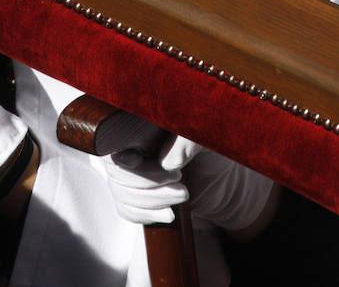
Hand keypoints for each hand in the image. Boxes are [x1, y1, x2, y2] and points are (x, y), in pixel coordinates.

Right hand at [105, 136, 273, 231]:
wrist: (224, 179)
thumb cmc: (215, 151)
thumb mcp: (207, 140)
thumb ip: (189, 143)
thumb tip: (168, 162)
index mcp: (143, 123)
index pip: (114, 136)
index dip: (121, 153)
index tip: (136, 160)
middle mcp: (130, 143)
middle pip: (117, 169)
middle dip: (148, 183)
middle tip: (180, 182)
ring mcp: (130, 169)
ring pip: (121, 191)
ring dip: (151, 202)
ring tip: (184, 196)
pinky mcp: (136, 193)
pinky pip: (125, 207)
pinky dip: (145, 215)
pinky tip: (169, 214)